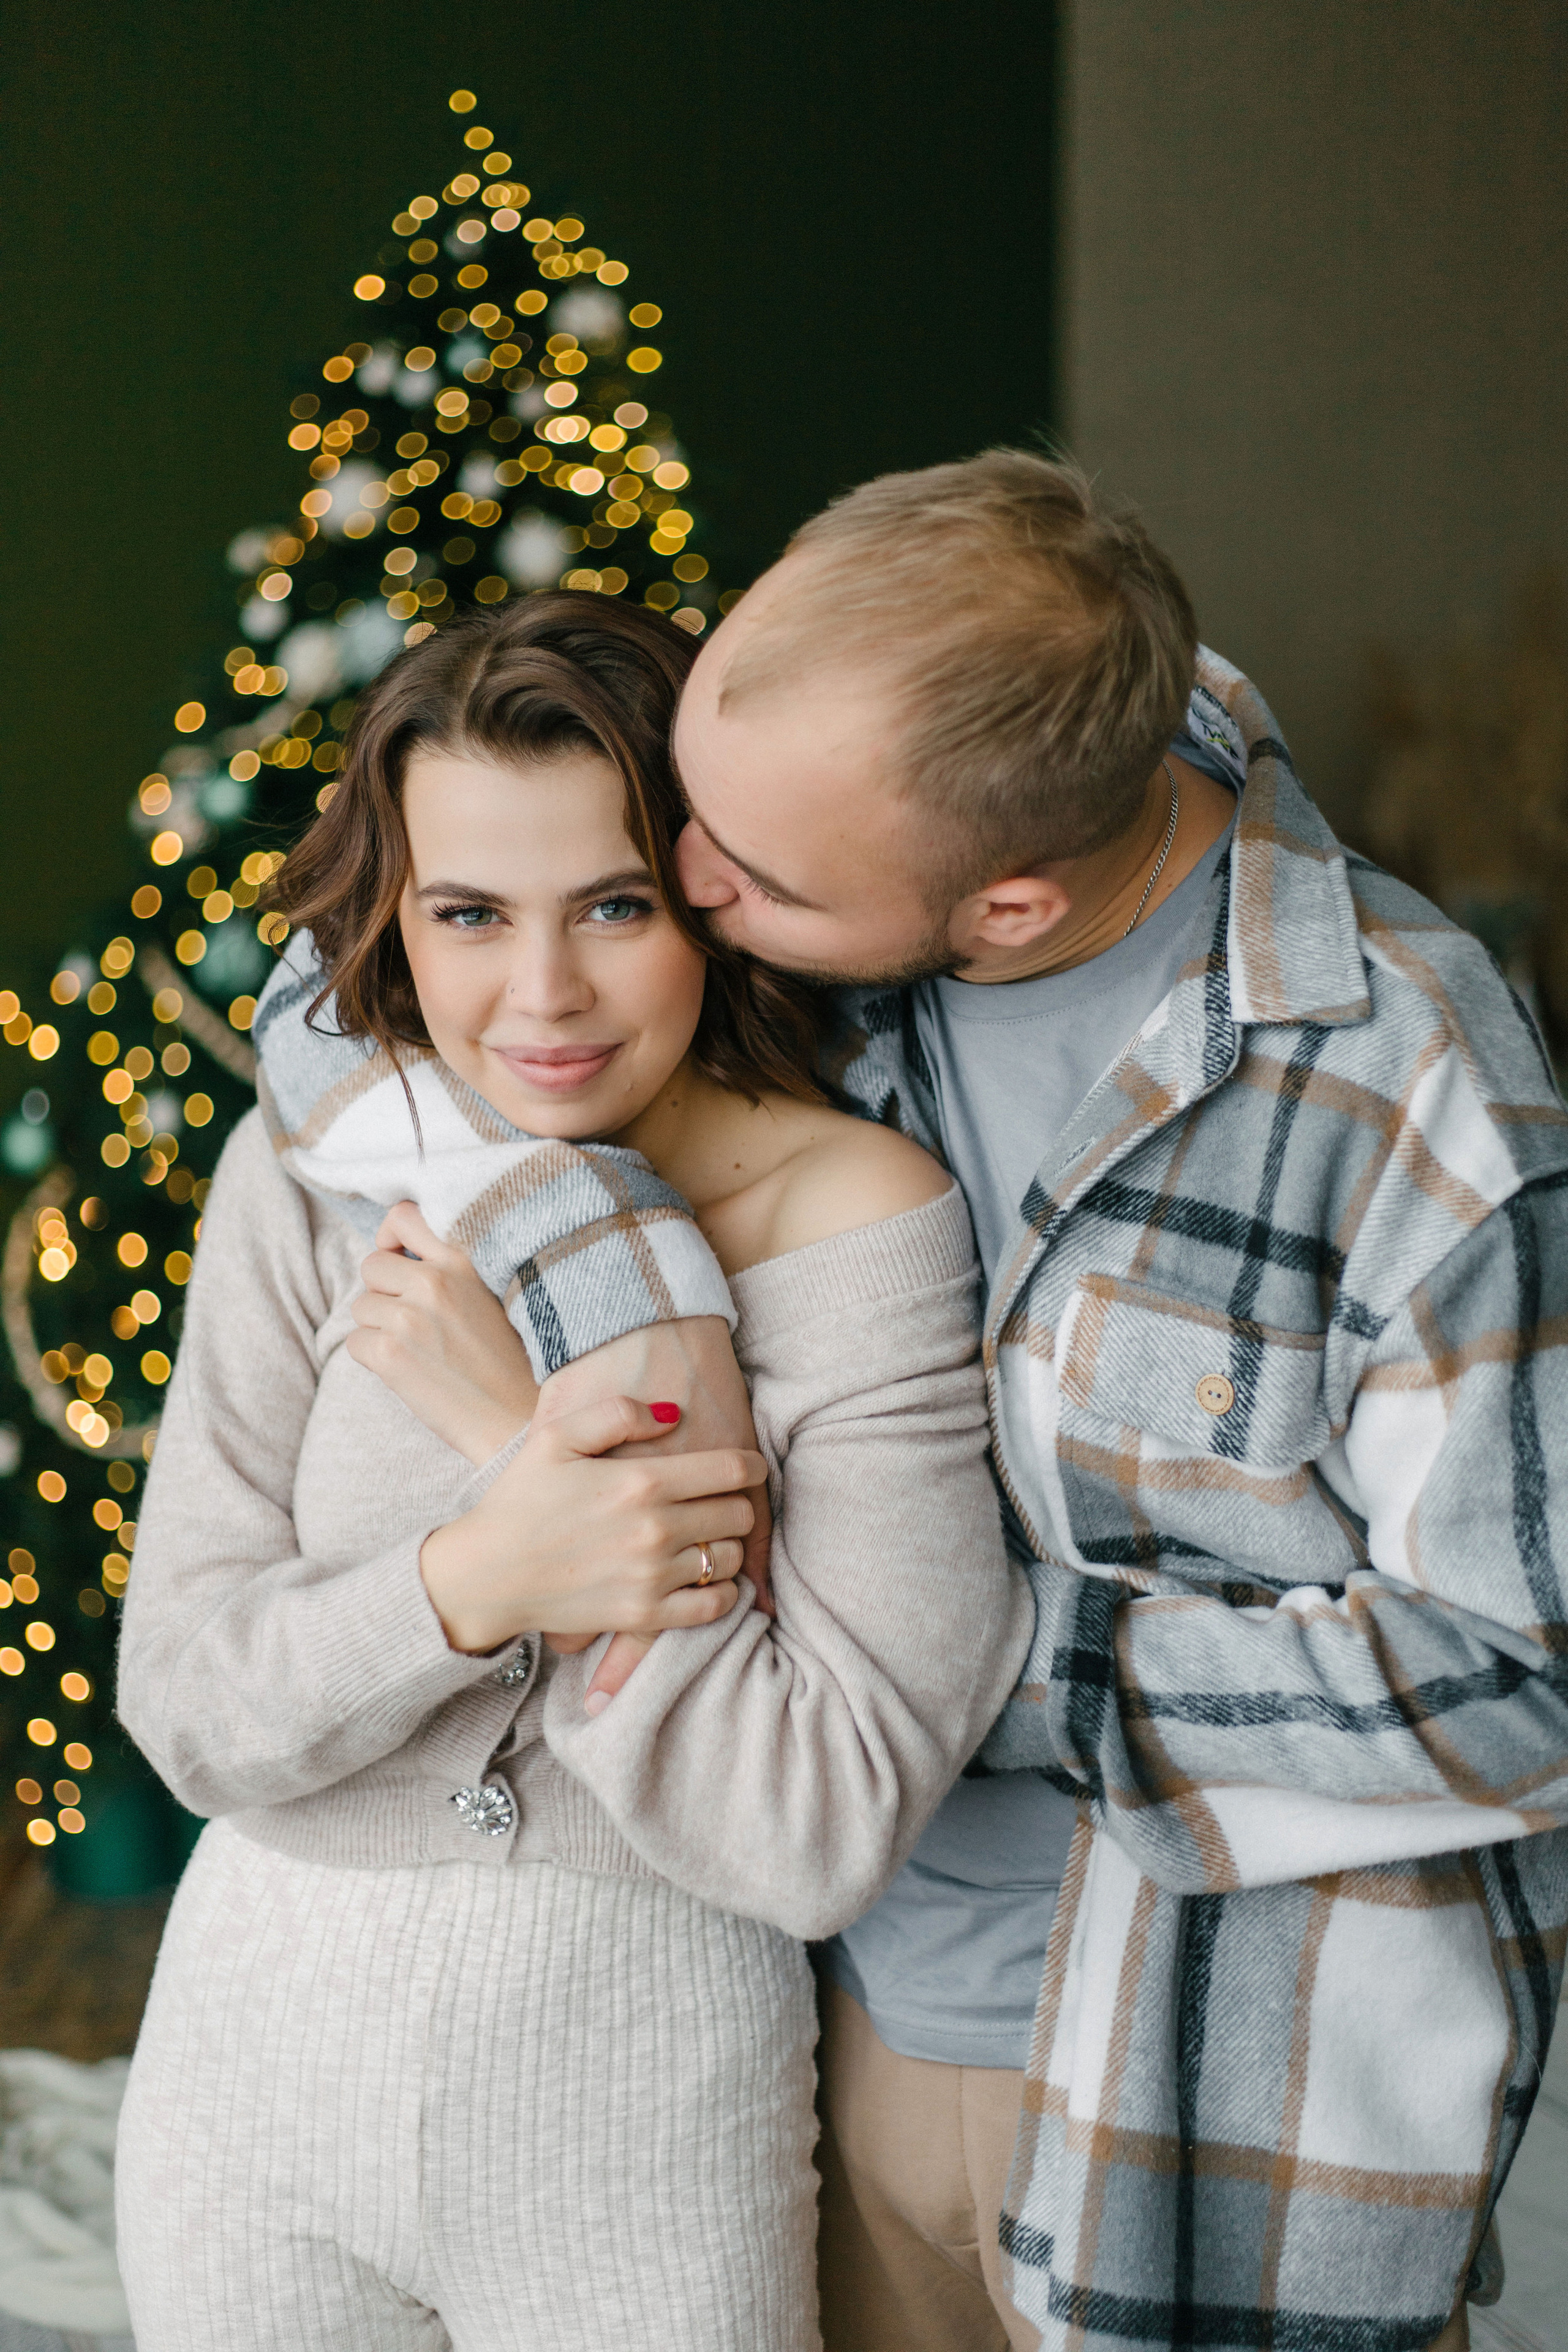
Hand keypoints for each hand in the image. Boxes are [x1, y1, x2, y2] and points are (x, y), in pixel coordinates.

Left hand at [346, 1202, 538, 1465]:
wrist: (517, 1421)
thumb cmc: (511, 1363)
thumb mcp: (494, 1294)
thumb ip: (454, 1270)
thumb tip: (401, 1258)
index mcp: (463, 1260)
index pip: (402, 1217)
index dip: (391, 1238)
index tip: (399, 1260)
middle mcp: (435, 1281)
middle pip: (371, 1265)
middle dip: (383, 1292)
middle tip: (412, 1321)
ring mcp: (409, 1317)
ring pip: (360, 1307)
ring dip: (378, 1328)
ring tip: (416, 1350)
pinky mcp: (390, 1354)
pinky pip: (354, 1342)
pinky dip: (372, 1358)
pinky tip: (407, 1371)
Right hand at [536, 1317, 774, 1709]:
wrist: (487, 1575)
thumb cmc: (519, 1500)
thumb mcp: (556, 1437)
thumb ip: (617, 1412)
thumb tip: (673, 1413)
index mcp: (640, 1481)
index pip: (729, 1470)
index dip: (751, 1465)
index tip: (750, 1466)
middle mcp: (654, 1529)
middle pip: (737, 1514)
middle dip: (737, 1503)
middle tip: (723, 1501)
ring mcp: (651, 1577)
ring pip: (728, 1558)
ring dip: (727, 1546)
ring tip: (708, 1538)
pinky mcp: (644, 1616)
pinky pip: (713, 1606)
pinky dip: (721, 1592)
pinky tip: (705, 1578)